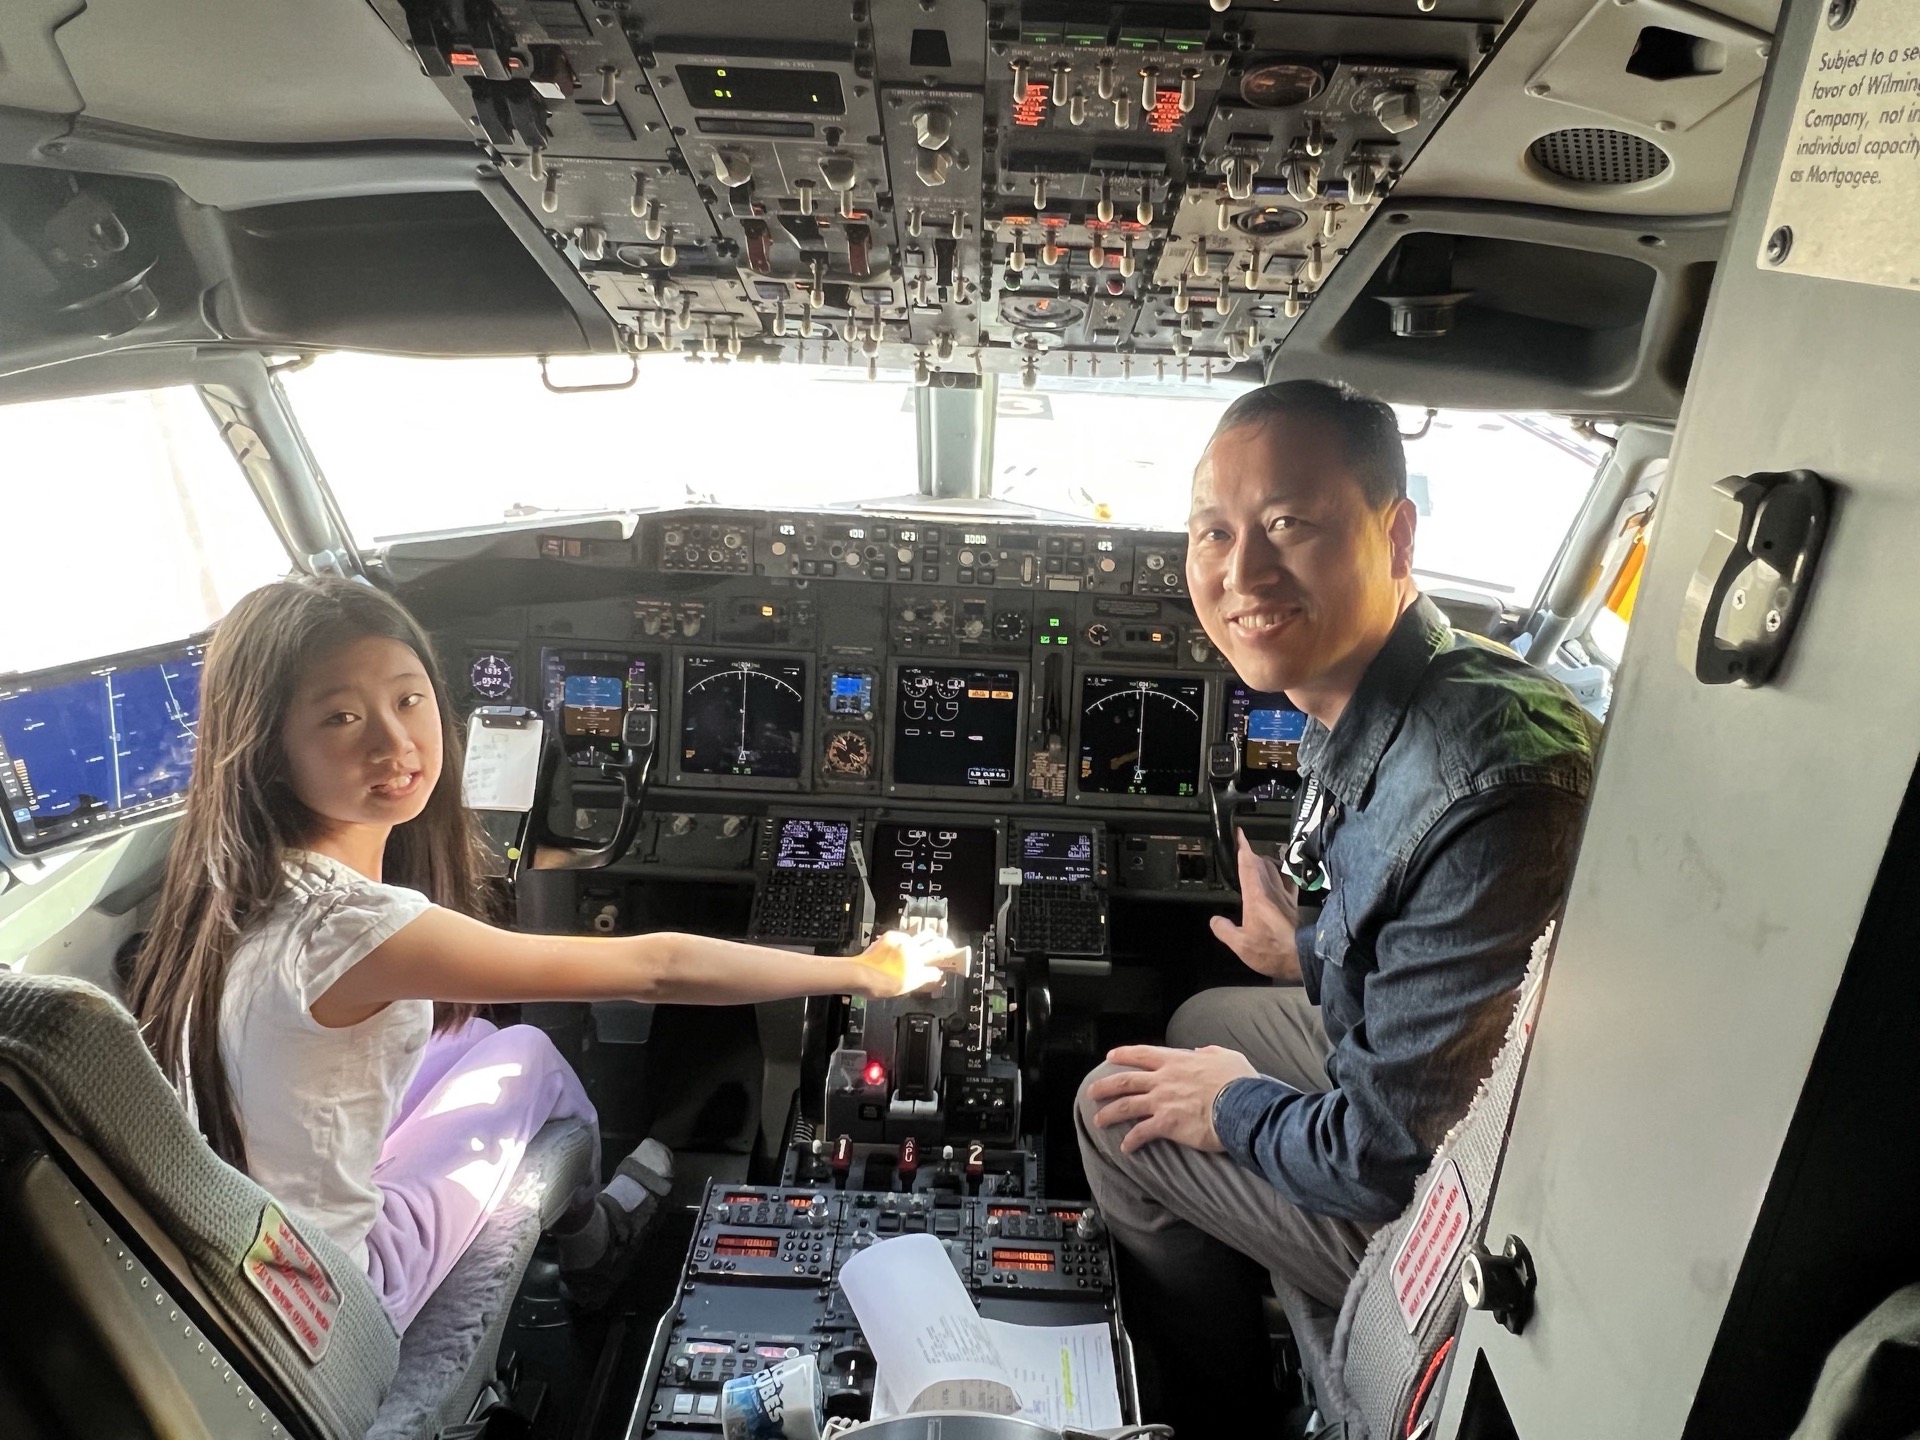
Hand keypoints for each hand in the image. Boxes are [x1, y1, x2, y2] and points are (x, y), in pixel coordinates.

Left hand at [849, 929, 964, 998]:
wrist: (860, 975)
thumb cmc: (882, 984)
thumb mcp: (909, 985)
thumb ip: (926, 977)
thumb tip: (937, 974)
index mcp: (917, 958)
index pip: (940, 950)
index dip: (948, 952)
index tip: (952, 954)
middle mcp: (910, 945)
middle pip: (930, 936)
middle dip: (938, 941)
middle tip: (941, 947)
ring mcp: (899, 940)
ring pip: (917, 935)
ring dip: (923, 940)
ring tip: (921, 950)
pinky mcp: (888, 937)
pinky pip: (902, 937)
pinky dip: (905, 943)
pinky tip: (901, 951)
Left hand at [1088, 1045, 1258, 1153]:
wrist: (1241, 1105)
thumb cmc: (1238, 1082)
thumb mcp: (1225, 1056)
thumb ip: (1209, 1052)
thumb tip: (1200, 1050)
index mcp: (1177, 1061)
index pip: (1143, 1054)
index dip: (1125, 1054)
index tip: (1111, 1056)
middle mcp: (1164, 1079)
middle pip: (1125, 1080)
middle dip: (1105, 1085)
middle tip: (1092, 1091)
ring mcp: (1162, 1101)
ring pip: (1126, 1105)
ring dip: (1109, 1113)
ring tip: (1098, 1120)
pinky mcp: (1166, 1124)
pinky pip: (1141, 1132)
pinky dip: (1131, 1140)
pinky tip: (1125, 1147)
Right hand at [1209, 831, 1302, 982]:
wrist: (1303, 956)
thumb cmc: (1271, 950)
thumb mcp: (1240, 945)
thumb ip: (1225, 931)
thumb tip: (1215, 920)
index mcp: (1256, 895)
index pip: (1248, 864)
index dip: (1243, 847)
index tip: (1239, 833)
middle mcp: (1271, 889)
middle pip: (1261, 863)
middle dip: (1251, 854)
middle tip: (1241, 851)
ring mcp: (1285, 895)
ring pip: (1275, 869)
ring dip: (1265, 861)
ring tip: (1257, 862)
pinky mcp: (1294, 903)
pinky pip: (1288, 880)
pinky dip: (1282, 872)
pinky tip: (1280, 875)